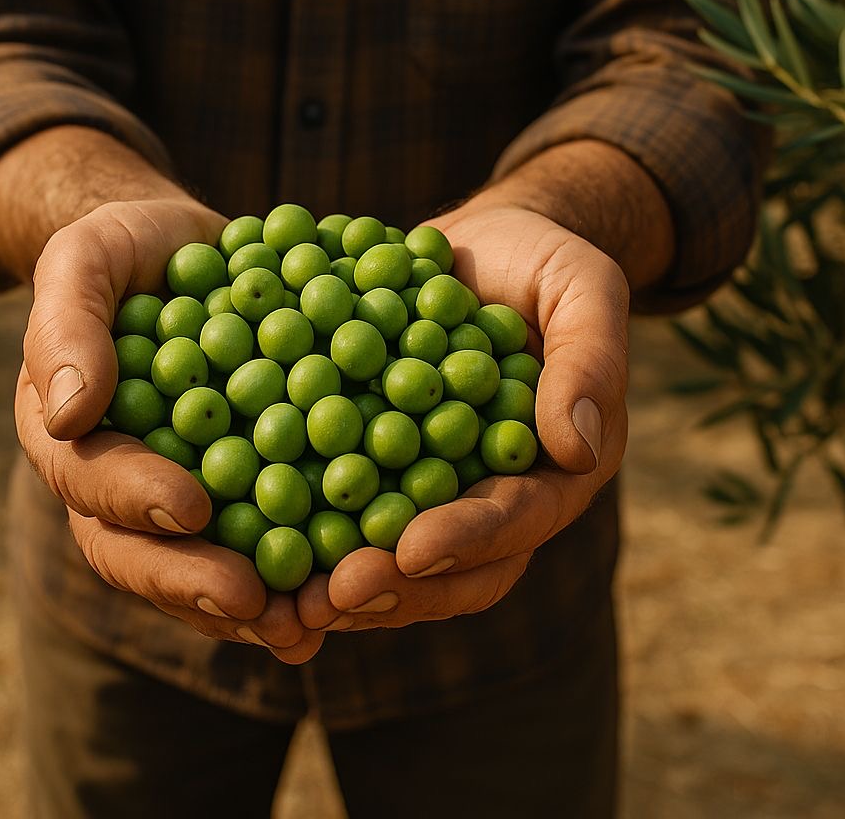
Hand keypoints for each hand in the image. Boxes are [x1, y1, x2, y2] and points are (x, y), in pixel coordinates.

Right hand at [16, 196, 324, 662]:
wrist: (183, 250)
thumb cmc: (124, 250)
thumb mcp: (85, 258)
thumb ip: (67, 323)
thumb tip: (66, 411)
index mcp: (72, 436)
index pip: (91, 480)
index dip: (135, 499)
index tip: (189, 507)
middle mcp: (120, 482)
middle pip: (142, 552)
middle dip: (194, 582)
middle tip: (252, 602)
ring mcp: (182, 491)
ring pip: (203, 565)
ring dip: (250, 605)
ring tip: (305, 627)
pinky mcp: (244, 485)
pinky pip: (264, 536)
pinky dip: (299, 567)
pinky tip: (344, 591)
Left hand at [297, 202, 629, 632]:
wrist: (482, 244)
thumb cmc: (542, 260)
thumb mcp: (582, 288)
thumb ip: (589, 359)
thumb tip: (576, 448)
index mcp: (553, 467)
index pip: (517, 516)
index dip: (468, 538)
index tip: (411, 550)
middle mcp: (493, 491)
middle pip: (451, 564)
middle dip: (396, 585)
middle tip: (333, 596)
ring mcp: (432, 482)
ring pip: (391, 554)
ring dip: (342, 581)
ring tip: (286, 599)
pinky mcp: (378, 459)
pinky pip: (343, 504)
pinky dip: (304, 527)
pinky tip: (255, 535)